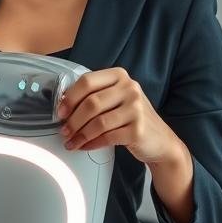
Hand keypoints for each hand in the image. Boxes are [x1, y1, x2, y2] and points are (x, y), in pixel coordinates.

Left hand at [57, 67, 185, 165]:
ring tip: (71, 142)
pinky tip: (85, 146)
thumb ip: (94, 95)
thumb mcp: (116, 98)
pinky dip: (91, 143)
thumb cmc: (131, 117)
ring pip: (97, 122)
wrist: (160, 140)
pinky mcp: (137, 130)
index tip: (61, 111)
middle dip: (72, 120)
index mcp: (120, 76)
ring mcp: (136, 109)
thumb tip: (63, 104)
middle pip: (91, 103)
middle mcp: (130, 89)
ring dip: (80, 135)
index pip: (87, 81)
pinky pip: (106, 137)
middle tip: (64, 131)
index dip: (70, 98)